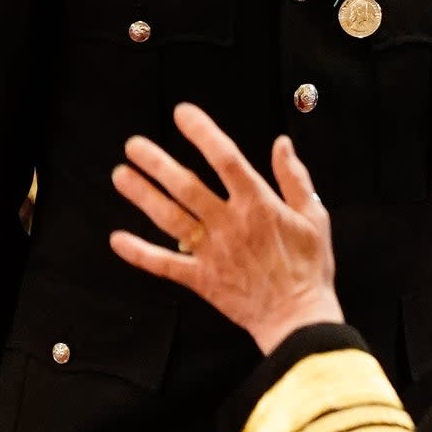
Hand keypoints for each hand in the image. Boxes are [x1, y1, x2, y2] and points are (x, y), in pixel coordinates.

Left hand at [110, 103, 341, 354]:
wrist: (299, 317)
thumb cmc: (310, 266)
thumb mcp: (314, 216)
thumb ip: (295, 178)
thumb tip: (282, 143)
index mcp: (258, 204)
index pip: (225, 158)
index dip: (202, 132)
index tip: (182, 114)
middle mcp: (229, 224)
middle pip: (186, 186)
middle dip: (157, 162)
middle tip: (133, 145)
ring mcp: (212, 252)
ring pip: (170, 218)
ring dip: (143, 195)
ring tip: (120, 175)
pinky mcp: (202, 279)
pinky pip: (165, 265)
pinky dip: (140, 253)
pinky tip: (117, 239)